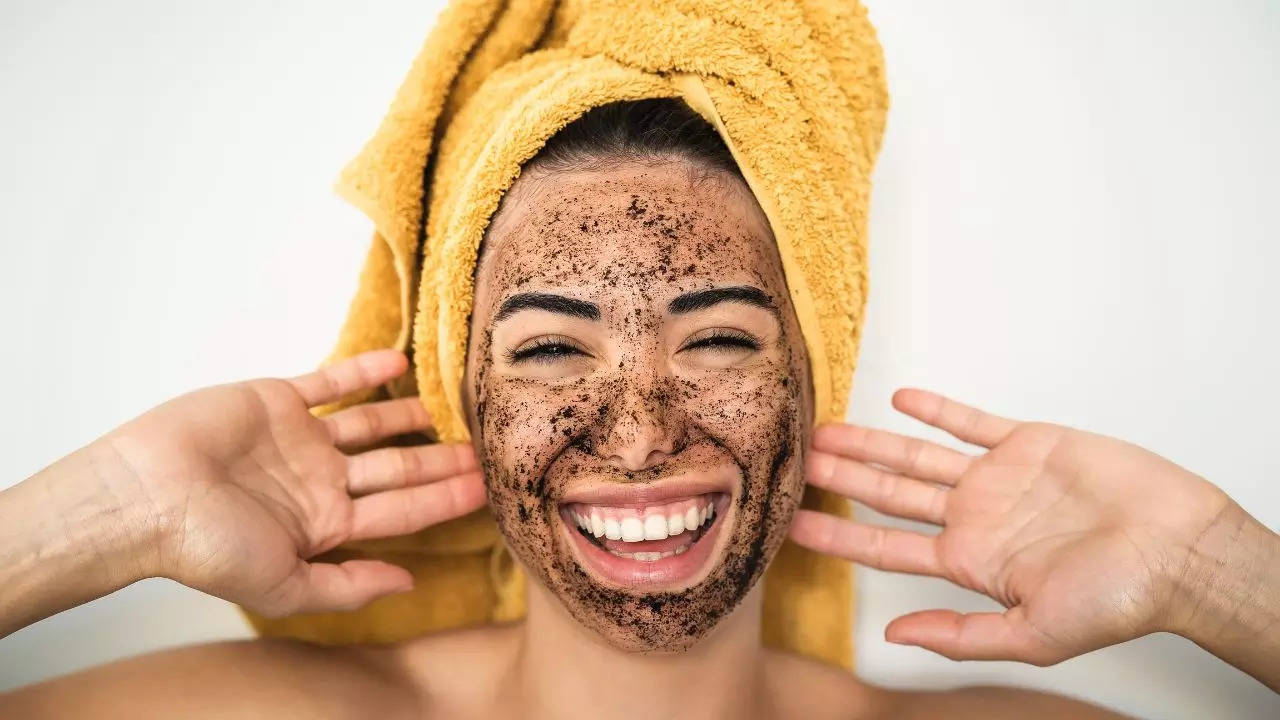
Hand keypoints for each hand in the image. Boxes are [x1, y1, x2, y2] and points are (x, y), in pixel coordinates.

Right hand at [99, 349, 484, 616]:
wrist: (147, 495)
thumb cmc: (207, 548)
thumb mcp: (284, 585)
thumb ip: (348, 586)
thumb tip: (409, 583)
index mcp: (324, 524)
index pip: (401, 511)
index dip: (444, 501)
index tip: (487, 490)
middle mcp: (320, 481)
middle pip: (396, 467)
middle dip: (440, 462)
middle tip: (485, 451)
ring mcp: (301, 439)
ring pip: (370, 424)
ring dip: (409, 416)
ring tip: (449, 411)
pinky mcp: (278, 401)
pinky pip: (331, 382)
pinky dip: (364, 371)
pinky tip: (400, 363)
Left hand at [789, 389, 1233, 665]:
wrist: (1179, 549)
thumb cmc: (1118, 599)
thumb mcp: (1033, 635)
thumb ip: (961, 635)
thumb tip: (893, 638)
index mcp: (970, 561)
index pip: (887, 546)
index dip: (839, 534)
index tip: (793, 524)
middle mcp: (975, 517)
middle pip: (891, 493)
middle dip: (843, 477)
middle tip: (796, 461)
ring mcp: (998, 478)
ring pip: (919, 455)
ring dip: (874, 441)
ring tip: (828, 430)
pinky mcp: (1028, 444)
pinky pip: (971, 421)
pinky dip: (937, 410)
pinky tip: (901, 399)